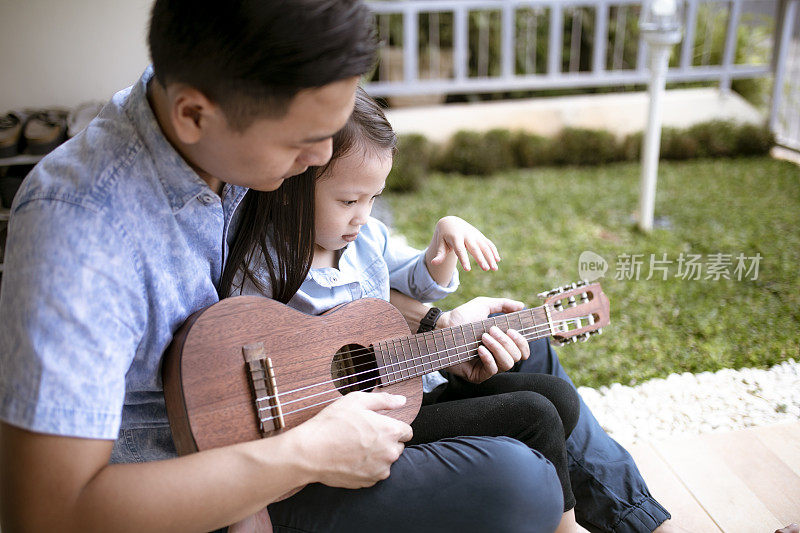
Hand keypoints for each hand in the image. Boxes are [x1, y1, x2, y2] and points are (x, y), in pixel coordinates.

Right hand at [290, 392, 411, 488]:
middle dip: (386, 441)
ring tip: (355, 447)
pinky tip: (351, 458)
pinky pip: (375, 473)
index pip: (407, 431)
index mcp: (390, 431)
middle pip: (397, 446)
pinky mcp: (369, 482)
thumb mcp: (356, 401)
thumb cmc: (331, 424)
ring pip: (386, 461)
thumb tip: (402, 400)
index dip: (393, 426)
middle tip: (364, 435)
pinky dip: (367, 467)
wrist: (310, 452)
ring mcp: (380, 470)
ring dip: (377, 455)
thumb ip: (384, 400)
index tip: (379, 426)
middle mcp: (390, 453)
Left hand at [427, 216, 499, 271]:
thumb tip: (433, 263)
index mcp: (456, 237)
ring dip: (491, 257)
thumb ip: (439, 253)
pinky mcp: (480, 236)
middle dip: (481, 259)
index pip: (460, 250)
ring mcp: (475, 235)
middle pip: (475, 248)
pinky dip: (493, 251)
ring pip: (484, 246)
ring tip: (495, 269)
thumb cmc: (444, 236)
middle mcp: (467, 235)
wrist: (451, 222)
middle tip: (486, 269)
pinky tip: (498, 260)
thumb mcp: (440, 243)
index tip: (467, 269)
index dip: (464, 259)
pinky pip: (488, 243)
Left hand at [439, 297, 529, 382]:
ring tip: (484, 337)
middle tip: (491, 330)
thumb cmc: (461, 317)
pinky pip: (491, 370)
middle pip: (516, 357)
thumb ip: (503, 304)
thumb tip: (521, 306)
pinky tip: (479, 348)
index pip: (522, 351)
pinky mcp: (477, 375)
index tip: (512, 331)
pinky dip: (488, 358)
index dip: (522, 343)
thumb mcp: (483, 306)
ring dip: (498, 348)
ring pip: (507, 364)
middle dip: (506, 342)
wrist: (442, 326)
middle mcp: (497, 357)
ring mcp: (487, 367)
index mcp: (502, 344)